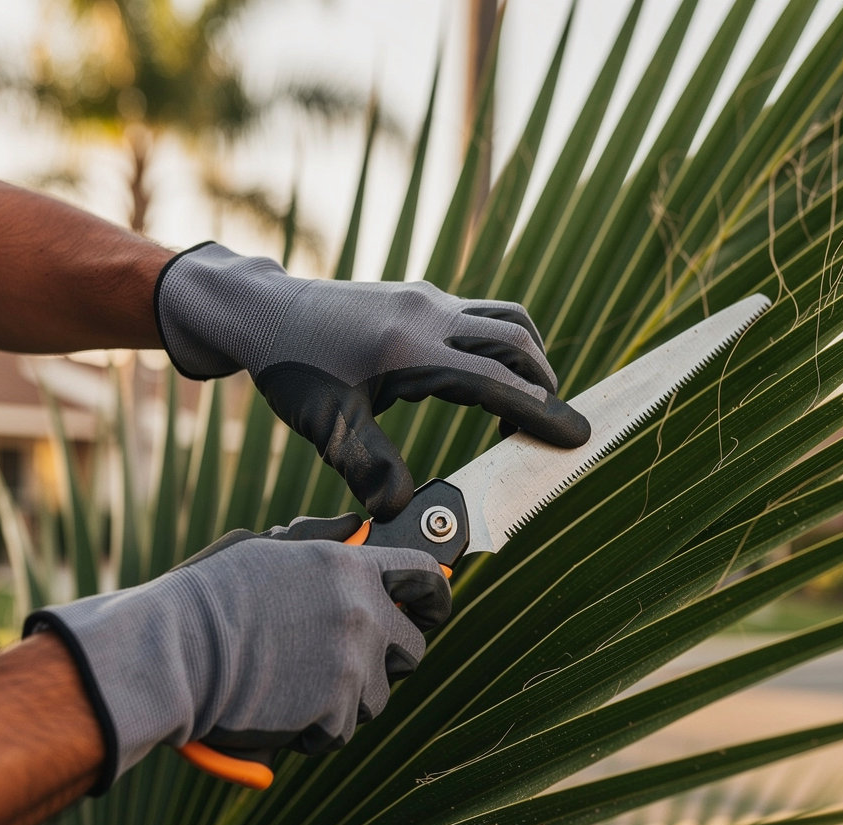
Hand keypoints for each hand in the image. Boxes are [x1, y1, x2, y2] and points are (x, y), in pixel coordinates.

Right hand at [24, 515, 450, 788]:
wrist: (174, 653)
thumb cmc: (210, 598)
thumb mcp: (269, 550)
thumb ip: (322, 544)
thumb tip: (354, 531)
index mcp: (349, 567)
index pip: (423, 575)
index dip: (435, 594)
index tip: (433, 607)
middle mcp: (362, 612)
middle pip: (413, 647)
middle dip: (388, 659)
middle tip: (348, 664)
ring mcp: (353, 663)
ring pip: (379, 695)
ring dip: (348, 698)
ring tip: (295, 685)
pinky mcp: (337, 710)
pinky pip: (343, 729)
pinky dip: (318, 729)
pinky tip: (280, 709)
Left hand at [155, 242, 590, 519]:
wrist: (265, 311)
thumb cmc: (292, 369)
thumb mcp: (327, 425)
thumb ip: (367, 467)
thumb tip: (402, 510)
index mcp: (408, 349)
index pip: (494, 380)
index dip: (540, 411)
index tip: (577, 436)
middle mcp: (428, 314)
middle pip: (516, 341)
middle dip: (545, 385)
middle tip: (555, 429)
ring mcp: (427, 299)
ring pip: (504, 320)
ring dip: (527, 360)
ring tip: (523, 407)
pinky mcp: (421, 297)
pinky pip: (481, 316)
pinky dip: (500, 347)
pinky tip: (481, 381)